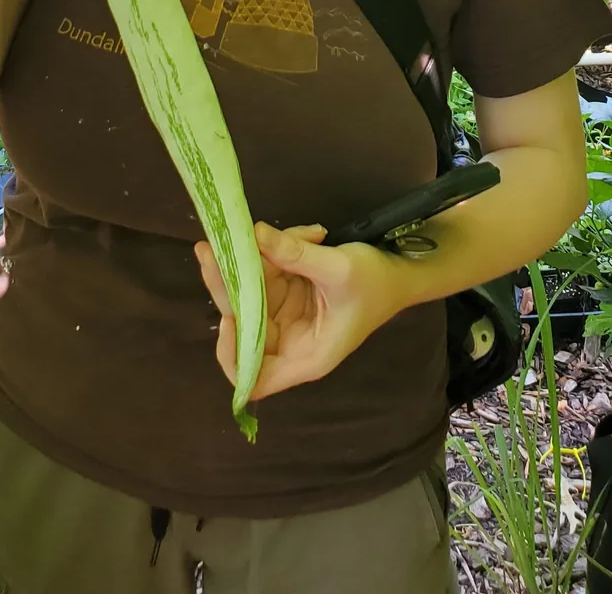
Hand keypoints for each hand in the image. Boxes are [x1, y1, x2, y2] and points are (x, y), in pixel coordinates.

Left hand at [194, 221, 410, 401]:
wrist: (400, 271)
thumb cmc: (376, 284)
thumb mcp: (338, 269)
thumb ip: (294, 254)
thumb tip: (253, 234)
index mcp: (304, 356)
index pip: (253, 379)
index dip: (233, 355)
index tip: (228, 317)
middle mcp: (289, 341)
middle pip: (241, 323)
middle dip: (226, 284)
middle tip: (212, 246)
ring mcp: (285, 313)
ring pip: (247, 291)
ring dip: (255, 257)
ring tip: (285, 232)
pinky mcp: (286, 290)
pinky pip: (265, 270)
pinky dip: (276, 247)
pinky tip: (310, 234)